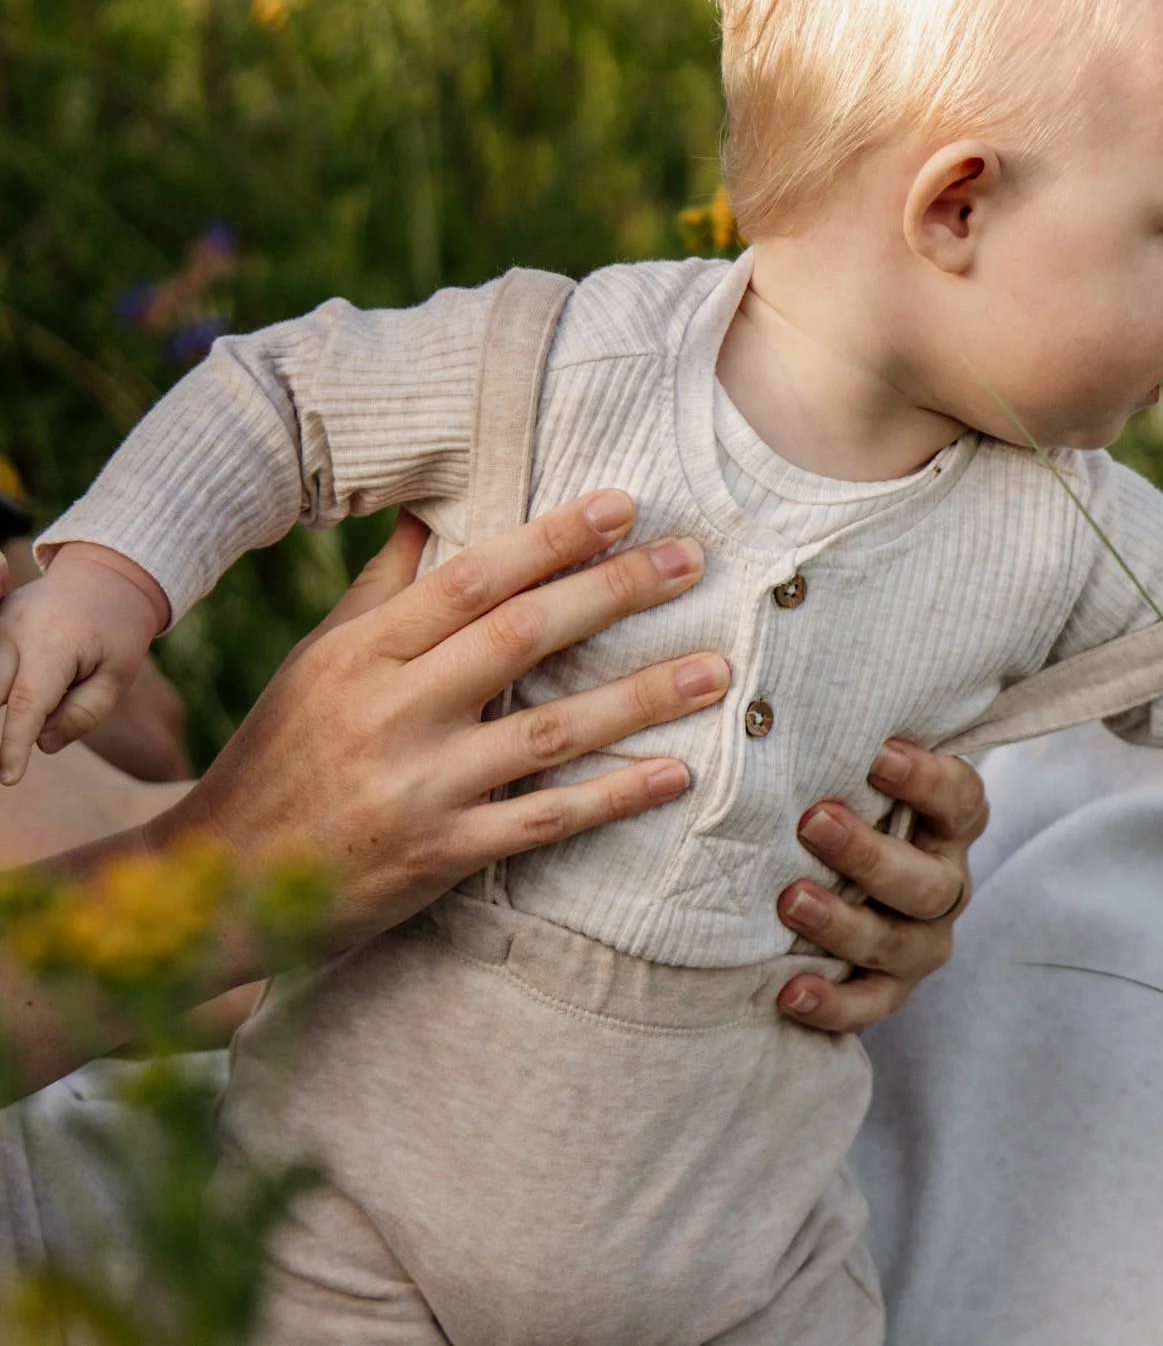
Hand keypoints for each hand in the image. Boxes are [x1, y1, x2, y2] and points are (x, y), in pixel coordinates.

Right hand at [0, 543, 171, 785]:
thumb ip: (84, 713)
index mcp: (54, 645)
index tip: (9, 778)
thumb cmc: (116, 634)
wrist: (105, 579)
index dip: (13, 746)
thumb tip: (41, 744)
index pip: (26, 705)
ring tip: (4, 744)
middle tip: (2, 765)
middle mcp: (14, 630)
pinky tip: (6, 696)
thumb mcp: (118, 675)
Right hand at [146, 489, 729, 958]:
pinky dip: (613, 798)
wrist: (223, 882)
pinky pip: (544, 822)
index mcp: (359, 654)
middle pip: (518, 639)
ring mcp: (416, 788)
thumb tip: (432, 506)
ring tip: (715, 671)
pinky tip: (677, 775)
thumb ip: (386, 590)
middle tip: (693, 561)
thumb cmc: (284, 752)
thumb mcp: (321, 661)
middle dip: (612, 593)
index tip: (622, 504)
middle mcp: (388, 713)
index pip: (469, 579)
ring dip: (639, 699)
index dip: (550, 538)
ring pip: (547, 732)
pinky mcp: (439, 856)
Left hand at [771, 738, 988, 1032]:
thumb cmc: (843, 803)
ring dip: (845, 925)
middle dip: (870, 855)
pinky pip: (869, 1006)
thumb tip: (783, 685)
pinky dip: (832, 1003)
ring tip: (790, 900)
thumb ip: (843, 742)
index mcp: (949, 824)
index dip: (925, 780)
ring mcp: (920, 943)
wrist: (836, 880)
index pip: (959, 799)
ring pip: (899, 945)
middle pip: (928, 882)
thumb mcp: (851, 769)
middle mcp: (944, 884)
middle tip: (812, 821)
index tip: (876, 753)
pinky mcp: (889, 990)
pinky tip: (789, 990)